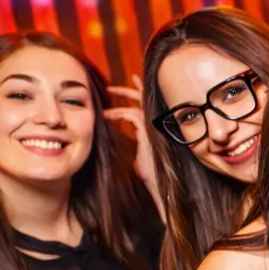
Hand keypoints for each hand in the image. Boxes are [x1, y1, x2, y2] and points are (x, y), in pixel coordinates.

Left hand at [104, 74, 156, 192]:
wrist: (160, 183)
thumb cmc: (152, 174)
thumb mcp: (143, 158)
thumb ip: (140, 149)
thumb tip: (134, 151)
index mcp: (157, 128)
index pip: (148, 107)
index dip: (139, 94)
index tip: (128, 86)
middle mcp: (158, 125)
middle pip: (145, 100)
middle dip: (130, 89)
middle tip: (113, 86)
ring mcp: (155, 127)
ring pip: (137, 104)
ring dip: (122, 97)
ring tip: (108, 92)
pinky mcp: (148, 131)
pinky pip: (132, 115)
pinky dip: (119, 113)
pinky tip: (108, 115)